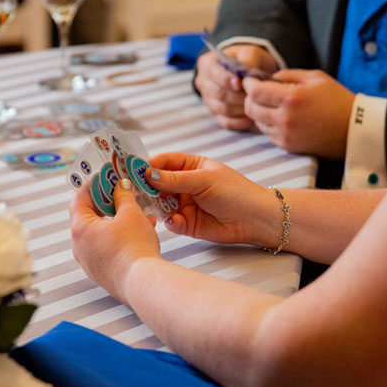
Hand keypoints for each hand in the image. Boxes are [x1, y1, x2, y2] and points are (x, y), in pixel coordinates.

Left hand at [69, 178, 159, 302]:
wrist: (143, 282)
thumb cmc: (134, 248)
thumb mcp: (131, 214)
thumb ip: (124, 196)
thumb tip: (120, 187)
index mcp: (80, 229)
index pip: (78, 199)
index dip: (92, 185)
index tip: (104, 177)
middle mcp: (79, 247)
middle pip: (89, 217)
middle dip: (107, 203)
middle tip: (121, 193)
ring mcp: (90, 262)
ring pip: (101, 234)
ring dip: (117, 221)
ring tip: (137, 213)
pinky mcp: (102, 273)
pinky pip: (107, 249)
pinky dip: (119, 238)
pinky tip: (140, 233)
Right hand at [146, 152, 279, 246]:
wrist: (255, 219)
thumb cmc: (236, 192)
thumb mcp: (204, 180)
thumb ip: (175, 179)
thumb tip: (149, 173)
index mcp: (190, 167)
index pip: (162, 162)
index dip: (147, 166)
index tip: (131, 170)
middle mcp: (184, 185)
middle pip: (157, 184)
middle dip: (146, 188)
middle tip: (135, 193)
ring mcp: (185, 204)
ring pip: (161, 204)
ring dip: (157, 206)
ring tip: (155, 208)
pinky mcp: (188, 223)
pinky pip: (171, 222)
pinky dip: (171, 222)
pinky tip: (177, 221)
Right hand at [194, 43, 277, 130]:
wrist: (250, 71)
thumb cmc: (249, 59)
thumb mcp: (250, 52)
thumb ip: (248, 58)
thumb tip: (244, 74)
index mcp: (207, 64)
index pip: (213, 74)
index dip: (226, 80)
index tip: (240, 83)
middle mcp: (204, 83)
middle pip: (219, 94)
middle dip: (239, 95)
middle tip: (254, 94)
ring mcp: (209, 100)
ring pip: (224, 109)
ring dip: (242, 108)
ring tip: (256, 103)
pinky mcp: (217, 115)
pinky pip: (227, 123)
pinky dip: (241, 121)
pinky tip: (252, 116)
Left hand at [243, 69, 353, 157]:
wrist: (354, 129)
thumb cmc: (337, 100)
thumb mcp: (315, 77)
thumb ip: (287, 74)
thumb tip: (267, 78)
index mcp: (291, 98)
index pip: (254, 91)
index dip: (249, 83)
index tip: (252, 80)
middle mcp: (285, 118)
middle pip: (250, 108)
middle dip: (251, 98)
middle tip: (260, 92)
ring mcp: (286, 135)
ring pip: (257, 122)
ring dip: (260, 112)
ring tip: (275, 106)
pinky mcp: (289, 146)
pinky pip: (268, 134)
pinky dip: (270, 125)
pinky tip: (283, 118)